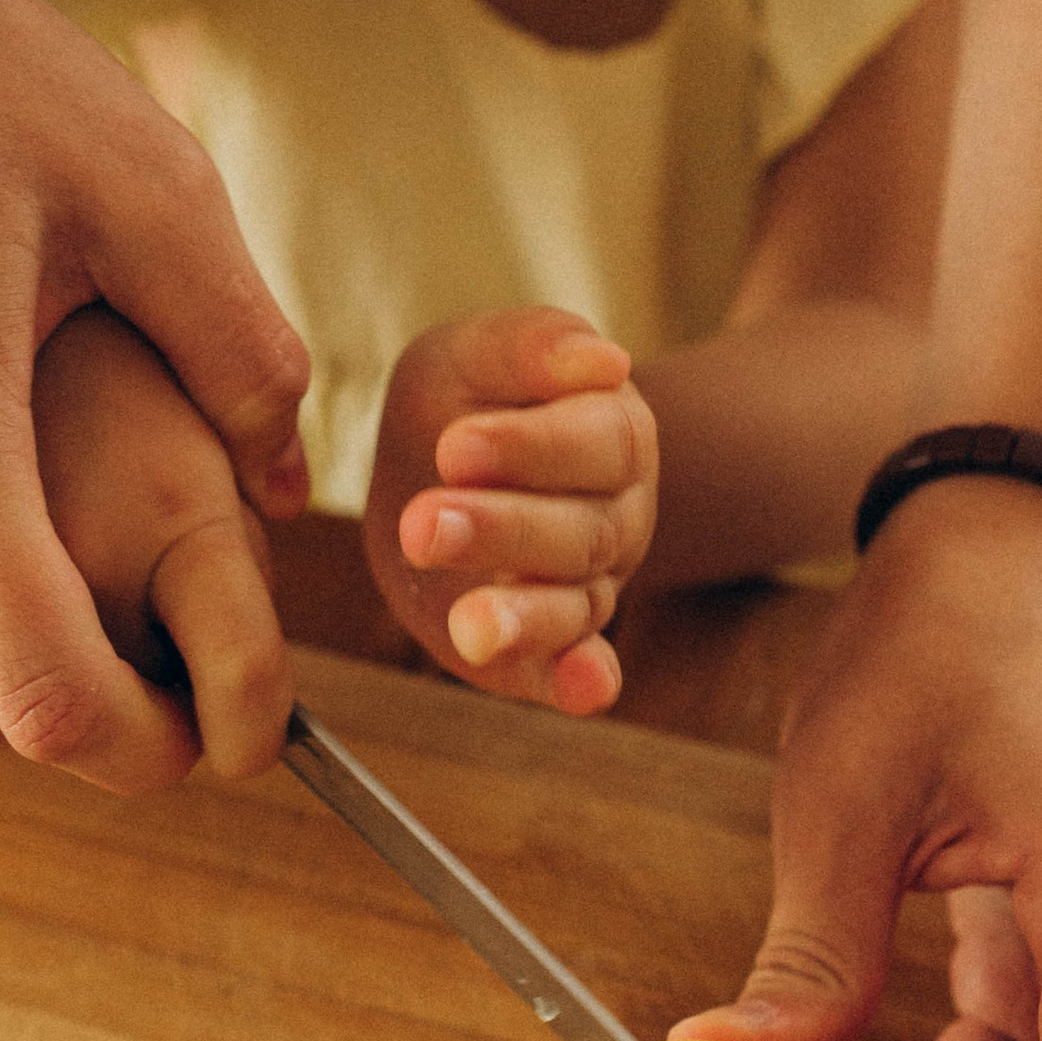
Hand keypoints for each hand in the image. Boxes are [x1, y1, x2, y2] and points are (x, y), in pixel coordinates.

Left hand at [364, 309, 657, 715]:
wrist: (448, 460)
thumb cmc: (469, 397)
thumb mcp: (478, 353)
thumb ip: (529, 348)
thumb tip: (606, 362)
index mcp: (611, 434)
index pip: (595, 442)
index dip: (529, 449)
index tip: (454, 446)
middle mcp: (616, 517)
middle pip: (580, 529)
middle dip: (502, 531)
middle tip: (425, 524)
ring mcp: (592, 587)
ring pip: (576, 605)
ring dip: (526, 617)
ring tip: (471, 626)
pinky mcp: (550, 645)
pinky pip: (574, 669)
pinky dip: (579, 683)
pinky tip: (578, 692)